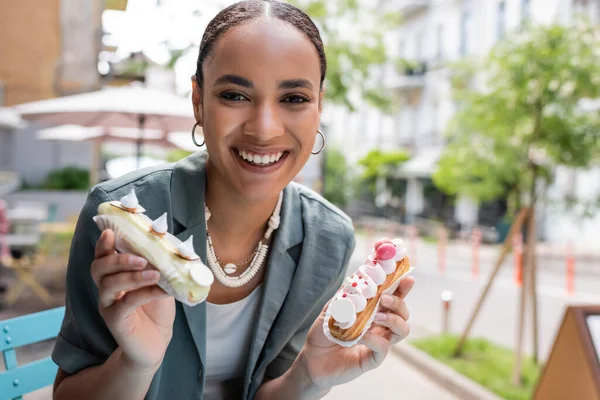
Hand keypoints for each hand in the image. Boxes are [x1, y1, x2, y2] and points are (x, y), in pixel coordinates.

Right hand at [90, 229, 175, 371]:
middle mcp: (107, 288)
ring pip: (108, 285)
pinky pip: (125, 303)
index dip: (103, 243)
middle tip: (141, 258)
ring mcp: (108, 304)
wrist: (157, 340)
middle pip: (98, 268)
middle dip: (117, 259)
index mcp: (115, 274)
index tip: (111, 231)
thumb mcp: (161, 281)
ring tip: (154, 273)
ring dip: (132, 276)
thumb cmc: (157, 308)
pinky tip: (161, 290)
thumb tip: (173, 246)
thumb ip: (160, 265)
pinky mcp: (115, 320)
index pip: (103, 255)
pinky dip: (144, 293)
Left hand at [298, 276, 414, 389]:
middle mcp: (379, 326)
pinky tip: (362, 336)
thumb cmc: (324, 332)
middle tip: (384, 298)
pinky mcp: (372, 359)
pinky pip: (383, 348)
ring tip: (377, 316)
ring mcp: (378, 342)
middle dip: (398, 302)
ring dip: (393, 319)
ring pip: (402, 330)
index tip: (407, 278)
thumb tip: (359, 279)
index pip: (393, 297)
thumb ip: (347, 295)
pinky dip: (375, 339)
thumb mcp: (332, 308)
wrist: (312, 358)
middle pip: (403, 313)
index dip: (402, 288)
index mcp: (373, 311)